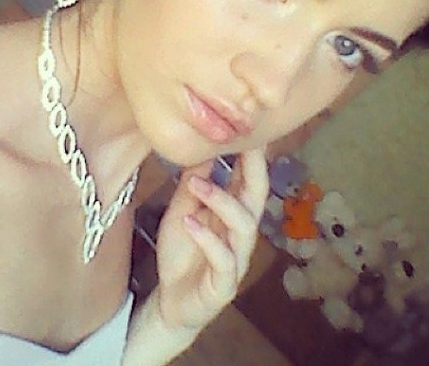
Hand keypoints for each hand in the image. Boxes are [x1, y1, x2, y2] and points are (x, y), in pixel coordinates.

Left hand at [153, 148, 268, 331]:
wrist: (171, 299)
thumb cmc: (183, 249)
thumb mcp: (183, 209)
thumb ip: (194, 183)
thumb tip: (202, 149)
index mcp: (234, 212)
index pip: (251, 178)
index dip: (253, 155)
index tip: (250, 127)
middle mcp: (241, 232)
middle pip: (257, 197)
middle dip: (254, 169)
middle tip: (243, 145)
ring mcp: (236, 258)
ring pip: (243, 225)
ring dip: (221, 201)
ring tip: (196, 185)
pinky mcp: (224, 284)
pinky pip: (224, 260)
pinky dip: (207, 239)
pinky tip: (190, 222)